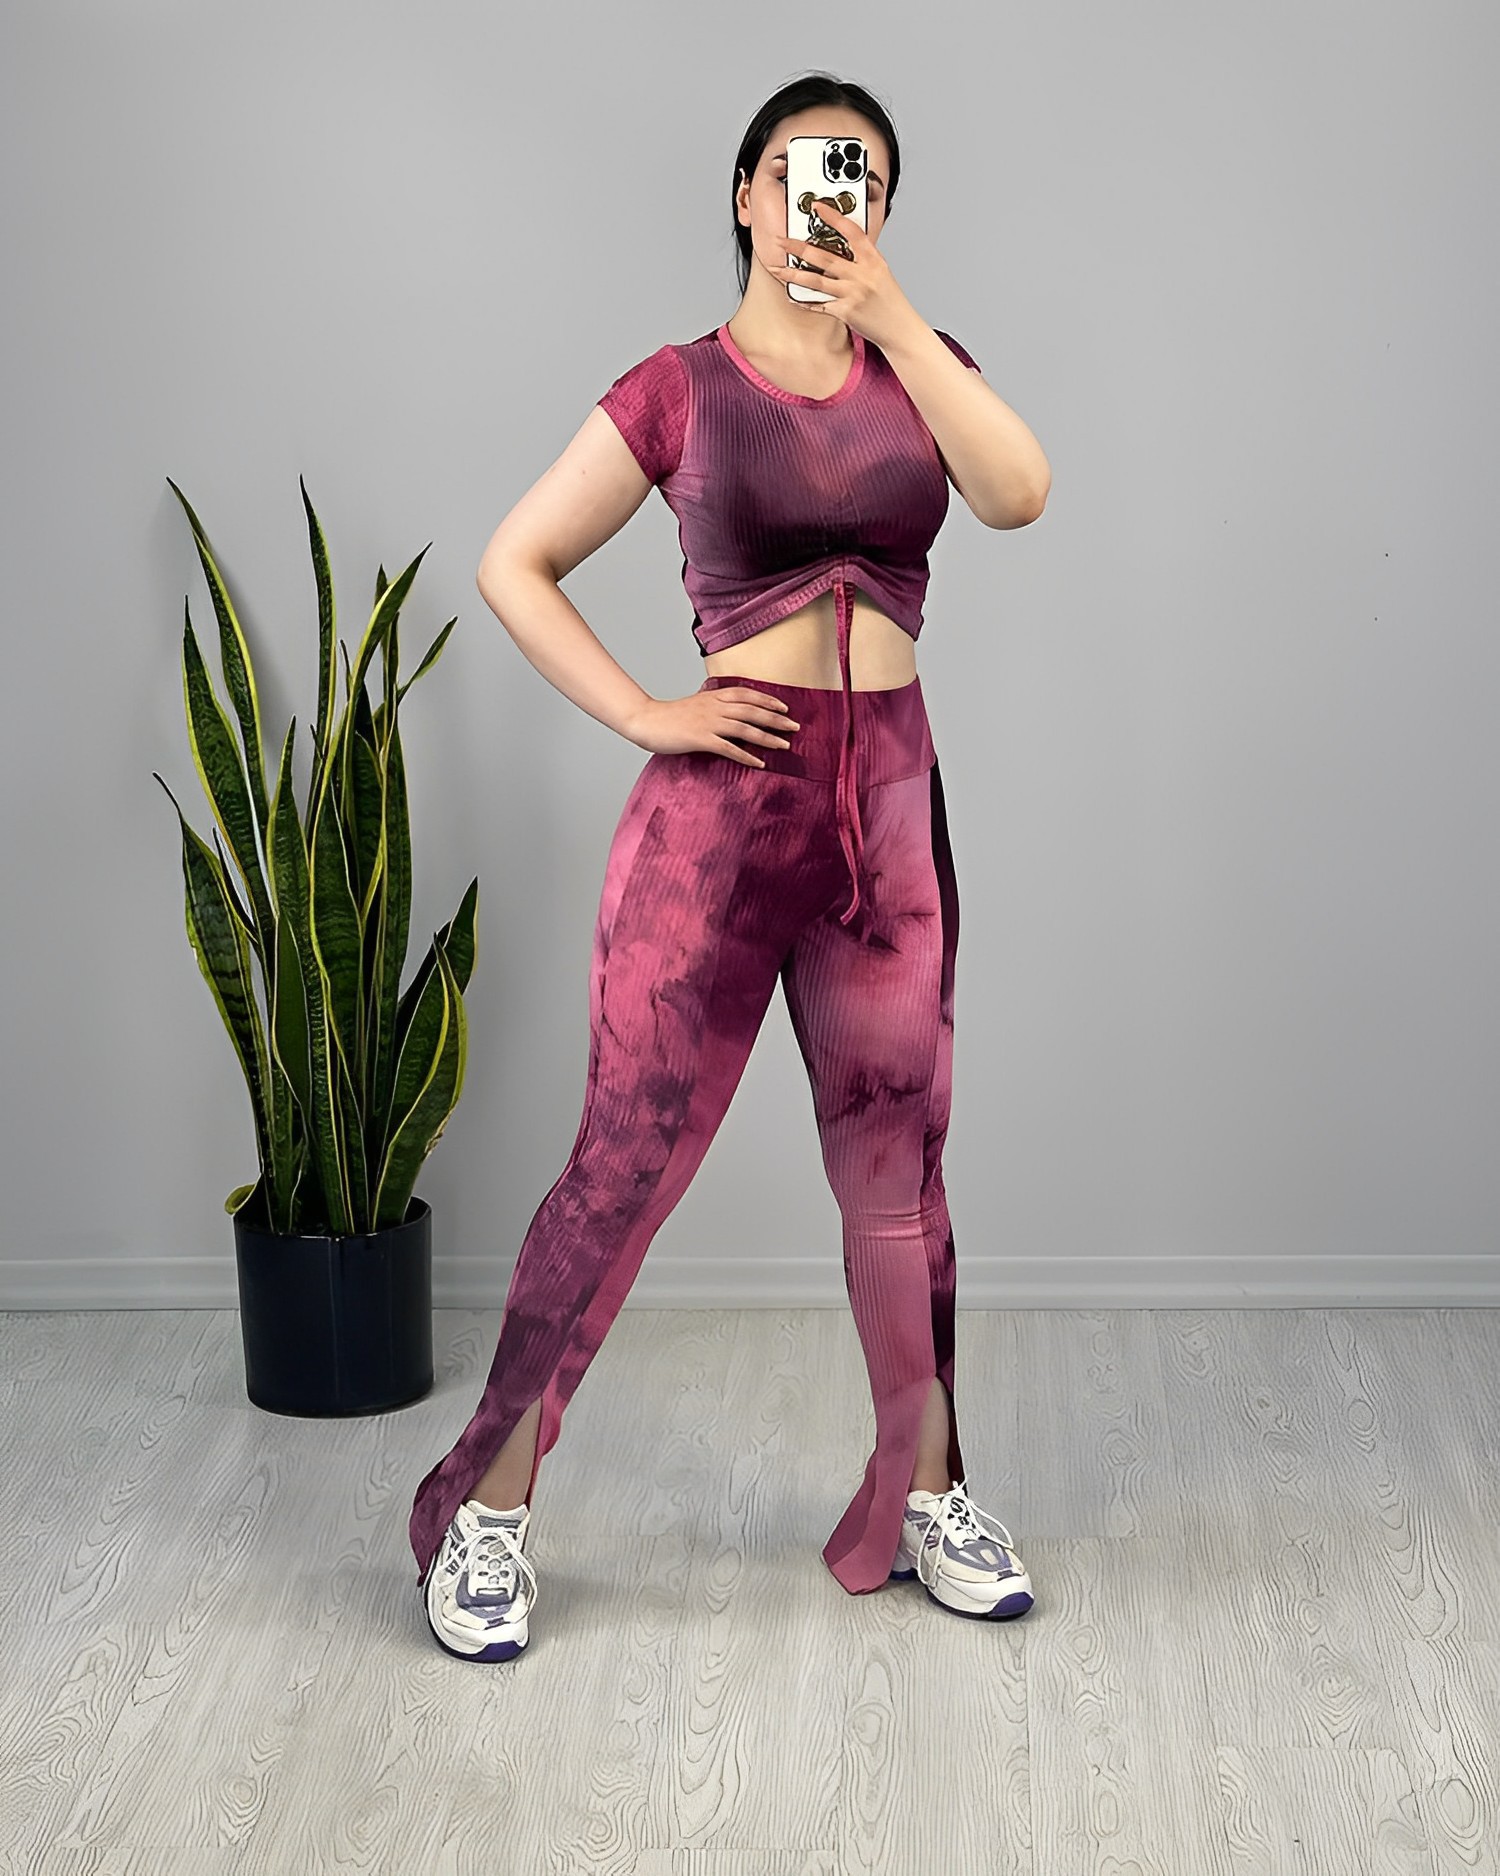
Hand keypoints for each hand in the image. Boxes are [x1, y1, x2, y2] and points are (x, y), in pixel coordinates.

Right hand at [627, 686, 800, 767]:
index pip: (747, 694)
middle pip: (752, 711)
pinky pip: (729, 748)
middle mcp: (715, 707)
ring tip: (785, 745)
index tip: (784, 707)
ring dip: (767, 737)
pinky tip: (760, 763)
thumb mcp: (695, 704)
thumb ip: (712, 704)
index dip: (767, 700)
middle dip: (776, 719)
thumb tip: (728, 709)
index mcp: (713, 696)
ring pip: (745, 728)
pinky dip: (746, 756)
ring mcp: (709, 723)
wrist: (646, 720)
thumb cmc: (669, 716)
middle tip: (795, 727)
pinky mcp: (701, 739)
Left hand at [767, 200, 922, 351]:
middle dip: (799, 248)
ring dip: (793, 274)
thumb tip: (839, 246)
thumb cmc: (889, 300)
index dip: (833, 217)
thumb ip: (861, 258)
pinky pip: (819, 304)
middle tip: (781, 242)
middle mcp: (862, 275)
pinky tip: (791, 294)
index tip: (817, 207)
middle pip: (825, 257)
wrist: (899, 327)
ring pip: (816, 281)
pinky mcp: (845, 312)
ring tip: (777, 269)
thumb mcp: (880, 271)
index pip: (851, 231)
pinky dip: (803, 300)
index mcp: (873, 259)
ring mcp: (852, 294)